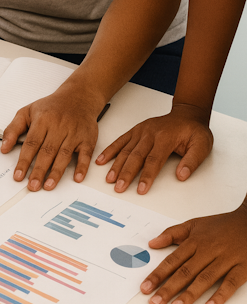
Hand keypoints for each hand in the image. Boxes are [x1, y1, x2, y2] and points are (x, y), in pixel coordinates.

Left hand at [1, 84, 103, 190]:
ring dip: (56, 172)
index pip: (31, 144)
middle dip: (39, 171)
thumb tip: (3, 148)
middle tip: (32, 186)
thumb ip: (13, 129)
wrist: (79, 97)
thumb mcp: (27, 111)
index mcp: (43, 120)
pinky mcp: (87, 139)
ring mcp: (74, 133)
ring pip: (64, 154)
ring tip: (48, 186)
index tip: (18, 175)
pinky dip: (82, 166)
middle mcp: (59, 127)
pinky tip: (77, 178)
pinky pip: (85, 154)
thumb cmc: (51, 107)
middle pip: (47, 152)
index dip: (24, 161)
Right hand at [96, 104, 213, 193]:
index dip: (147, 176)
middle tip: (119, 187)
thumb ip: (192, 160)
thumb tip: (181, 175)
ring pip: (125, 150)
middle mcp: (150, 134)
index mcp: (165, 137)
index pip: (154, 160)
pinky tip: (101, 160)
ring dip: (116, 165)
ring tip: (109, 179)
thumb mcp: (202, 144)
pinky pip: (119, 141)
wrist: (187, 114)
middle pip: (135, 156)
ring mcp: (140, 131)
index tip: (141, 189)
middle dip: (126, 173)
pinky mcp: (134, 131)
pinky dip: (109, 151)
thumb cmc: (193, 130)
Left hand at [141, 201, 246, 303]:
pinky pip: (231, 283)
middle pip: (185, 272)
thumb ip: (172, 233)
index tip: (145, 287)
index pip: (172, 261)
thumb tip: (152, 243)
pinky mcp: (243, 267)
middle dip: (168, 288)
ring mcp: (226, 259)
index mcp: (195, 241)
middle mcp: (208, 251)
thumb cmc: (222, 225)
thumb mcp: (194, 224)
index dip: (157, 275)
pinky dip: (221, 295)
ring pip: (205, 278)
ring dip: (189, 294)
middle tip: (154, 302)